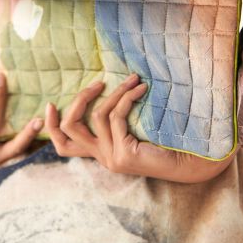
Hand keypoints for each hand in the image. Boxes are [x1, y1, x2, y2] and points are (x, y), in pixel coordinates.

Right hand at [44, 73, 235, 183]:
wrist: (192, 163)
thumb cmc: (168, 141)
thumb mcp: (136, 128)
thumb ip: (118, 117)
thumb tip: (106, 86)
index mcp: (101, 154)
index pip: (63, 146)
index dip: (52, 125)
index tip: (50, 103)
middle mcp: (102, 159)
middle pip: (69, 130)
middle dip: (78, 101)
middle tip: (97, 83)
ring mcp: (112, 159)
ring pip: (97, 117)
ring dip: (113, 93)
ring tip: (132, 79)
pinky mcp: (124, 155)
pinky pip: (116, 118)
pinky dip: (127, 99)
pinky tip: (141, 89)